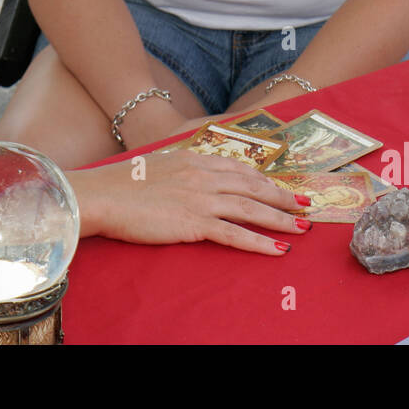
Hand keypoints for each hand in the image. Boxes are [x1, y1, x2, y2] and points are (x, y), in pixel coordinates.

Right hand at [75, 150, 308, 253]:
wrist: (103, 194)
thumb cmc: (122, 183)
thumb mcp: (158, 165)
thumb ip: (181, 169)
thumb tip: (192, 175)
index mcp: (195, 159)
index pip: (240, 169)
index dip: (264, 179)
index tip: (280, 187)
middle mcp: (204, 175)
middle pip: (253, 186)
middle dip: (282, 197)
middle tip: (305, 205)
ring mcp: (201, 198)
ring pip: (251, 209)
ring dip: (279, 219)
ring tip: (300, 228)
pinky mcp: (194, 222)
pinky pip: (235, 234)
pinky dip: (259, 242)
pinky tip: (277, 249)